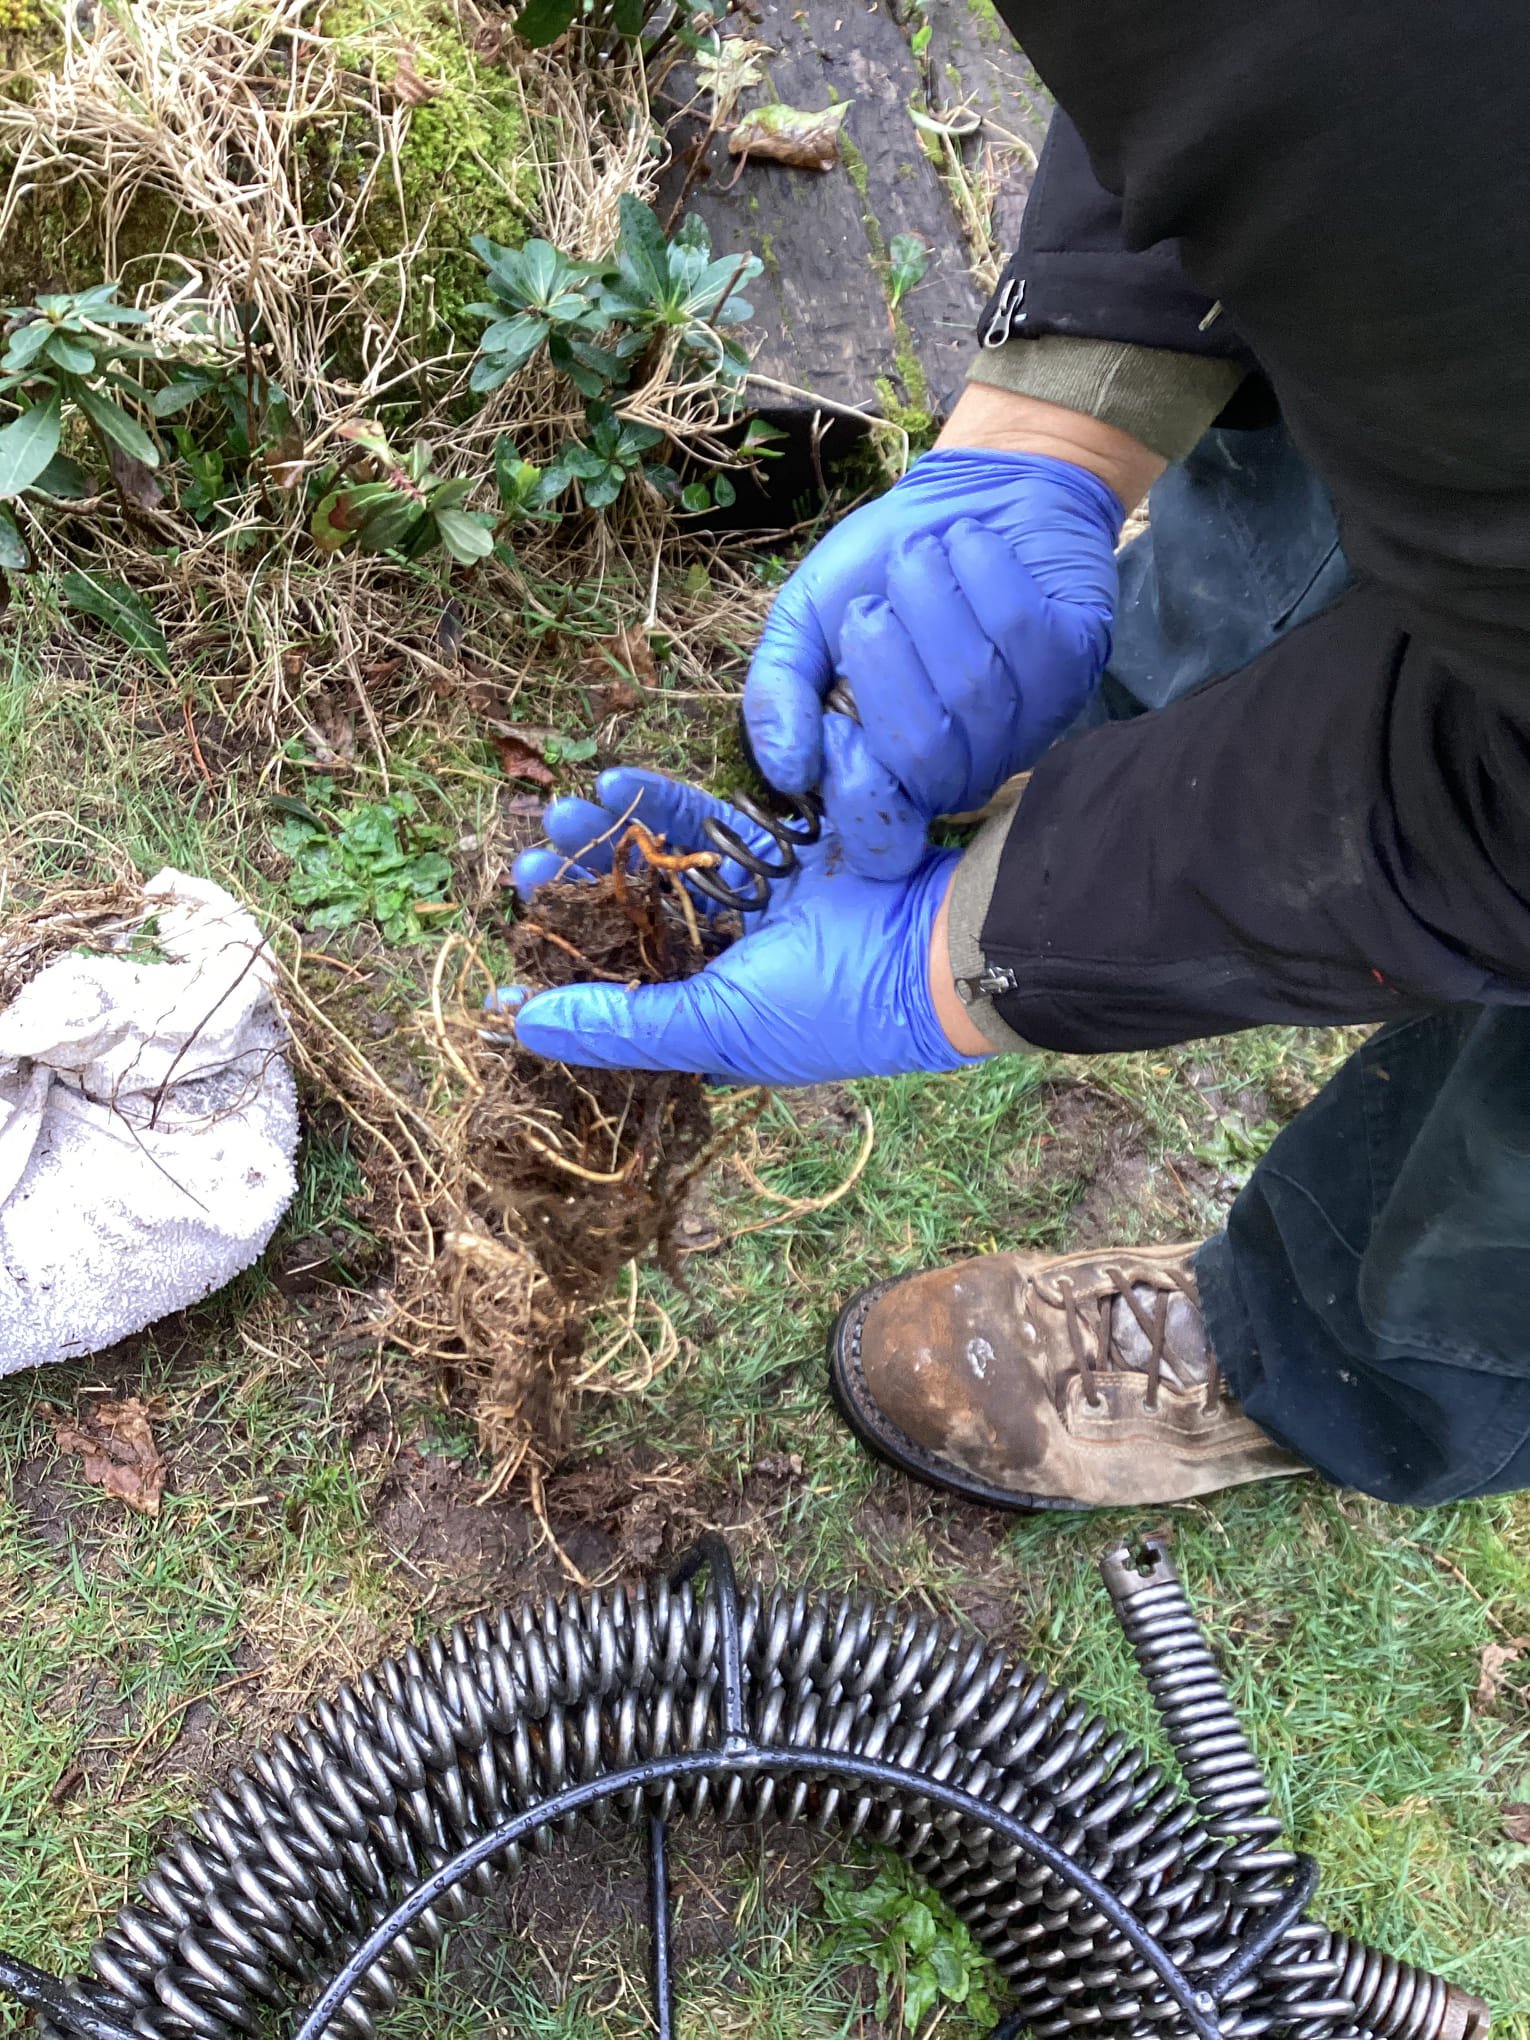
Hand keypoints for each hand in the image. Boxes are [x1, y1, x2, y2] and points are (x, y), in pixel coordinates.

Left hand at [497, 769, 988, 1086]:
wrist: (939, 946)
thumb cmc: (827, 1009)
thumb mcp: (712, 1027)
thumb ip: (618, 1024)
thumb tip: (518, 1025)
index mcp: (715, 1019)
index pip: (625, 985)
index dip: (570, 955)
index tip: (520, 922)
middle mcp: (734, 963)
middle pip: (639, 916)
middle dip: (584, 885)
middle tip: (529, 858)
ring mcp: (761, 903)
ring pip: (668, 863)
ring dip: (615, 838)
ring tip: (564, 812)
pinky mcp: (786, 848)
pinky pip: (714, 819)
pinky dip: (666, 802)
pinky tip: (616, 784)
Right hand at [743, 446, 1123, 876]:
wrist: (971, 490)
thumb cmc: (879, 567)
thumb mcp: (807, 622)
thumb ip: (779, 691)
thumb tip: (786, 770)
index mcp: (894, 774)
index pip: (884, 841)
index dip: (857, 790)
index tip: (835, 720)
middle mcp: (965, 767)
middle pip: (925, 759)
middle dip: (885, 662)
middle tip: (875, 602)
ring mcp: (1027, 722)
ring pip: (973, 689)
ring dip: (932, 600)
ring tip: (925, 557)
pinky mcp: (1076, 665)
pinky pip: (1023, 634)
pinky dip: (984, 572)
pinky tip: (975, 549)